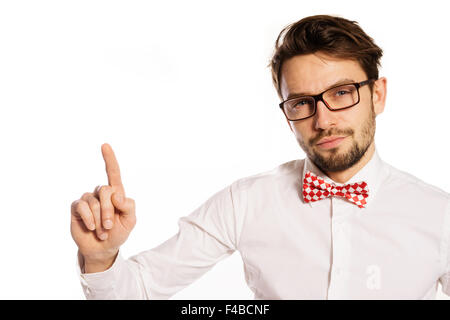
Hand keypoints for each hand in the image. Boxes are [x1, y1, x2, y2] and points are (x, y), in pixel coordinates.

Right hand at [71, 143, 135, 270]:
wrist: (103, 249)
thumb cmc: (118, 233)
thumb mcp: (130, 221)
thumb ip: (129, 206)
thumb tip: (116, 194)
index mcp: (116, 194)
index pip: (113, 173)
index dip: (109, 159)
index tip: (105, 145)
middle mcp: (101, 194)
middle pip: (105, 190)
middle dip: (109, 210)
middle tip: (110, 227)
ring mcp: (88, 200)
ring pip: (94, 202)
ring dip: (100, 220)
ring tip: (103, 232)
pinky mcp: (77, 208)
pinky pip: (82, 207)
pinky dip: (90, 219)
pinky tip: (91, 228)